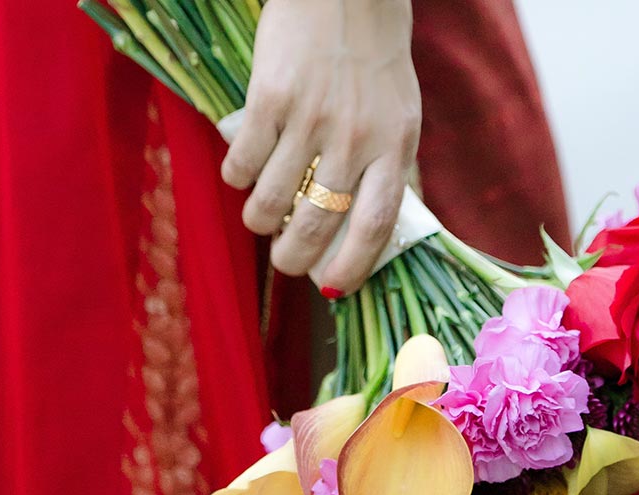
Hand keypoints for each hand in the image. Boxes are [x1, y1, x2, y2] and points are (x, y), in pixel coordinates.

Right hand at [221, 0, 420, 295]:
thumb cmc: (375, 62)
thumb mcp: (402, 116)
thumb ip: (389, 167)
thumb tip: (373, 230)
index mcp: (395, 146)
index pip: (374, 225)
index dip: (351, 265)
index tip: (332, 288)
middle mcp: (356, 137)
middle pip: (318, 222)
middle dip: (294, 258)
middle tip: (284, 264)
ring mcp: (312, 117)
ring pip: (273, 197)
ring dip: (259, 220)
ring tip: (259, 219)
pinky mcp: (271, 95)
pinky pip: (244, 159)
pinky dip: (236, 177)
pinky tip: (239, 175)